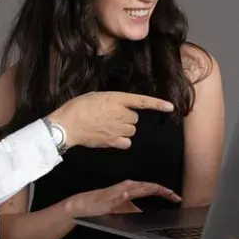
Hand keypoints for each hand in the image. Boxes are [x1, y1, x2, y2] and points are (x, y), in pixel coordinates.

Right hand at [47, 91, 173, 148]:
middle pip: (134, 118)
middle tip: (111, 116)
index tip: (170, 107)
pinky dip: (122, 141)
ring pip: (132, 130)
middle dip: (126, 117)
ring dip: (124, 128)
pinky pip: (127, 143)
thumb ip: (111, 100)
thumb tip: (118, 106)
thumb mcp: (96, 96)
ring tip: (109, 126)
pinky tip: (112, 137)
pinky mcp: (113, 141)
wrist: (67, 125)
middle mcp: (121, 114)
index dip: (157, 104)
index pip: (142, 101)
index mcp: (116, 99)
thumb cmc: (78, 107)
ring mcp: (118, 129)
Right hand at [64, 179, 181, 217]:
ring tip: (163, 191)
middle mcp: (127, 186)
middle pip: (149, 186)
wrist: (86, 204)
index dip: (165, 192)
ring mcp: (119, 191)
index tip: (177, 198)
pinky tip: (127, 195)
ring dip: (150, 189)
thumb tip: (146, 216)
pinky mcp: (110, 197)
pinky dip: (124, 195)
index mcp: (131, 188)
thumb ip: (135, 210)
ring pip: (137, 188)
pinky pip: (119, 196)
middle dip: (163, 191)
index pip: (151, 188)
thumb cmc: (105, 205)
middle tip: (177, 197)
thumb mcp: (124, 209)